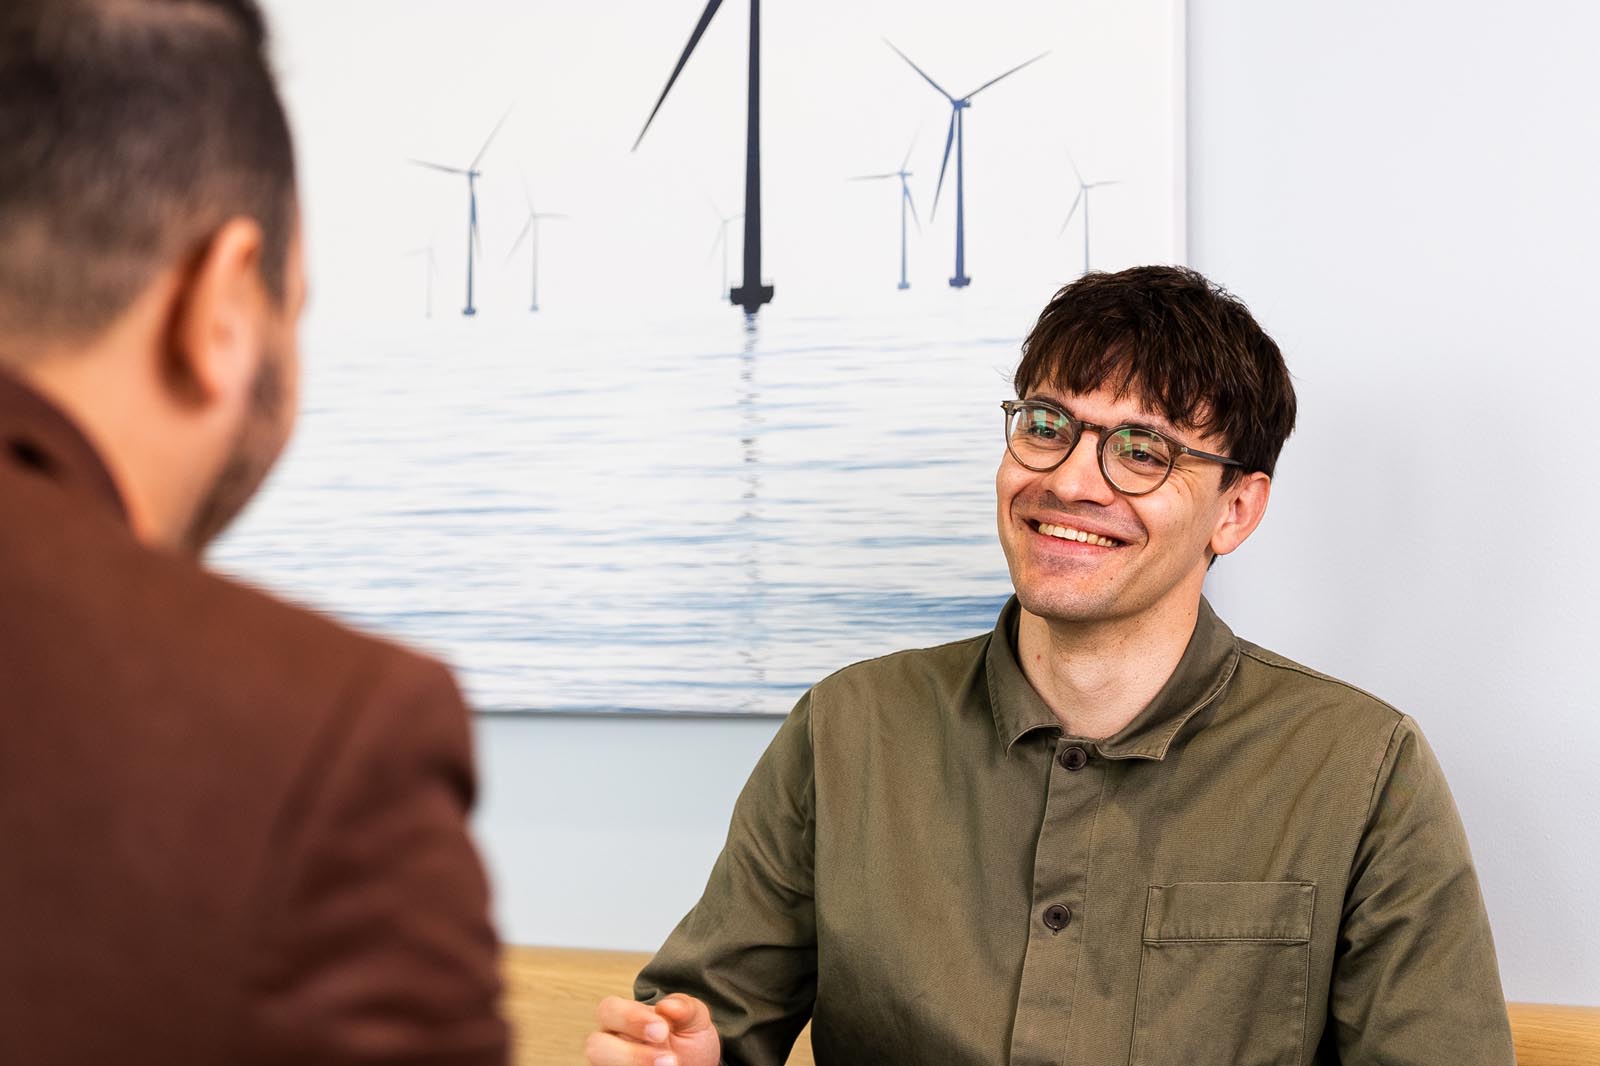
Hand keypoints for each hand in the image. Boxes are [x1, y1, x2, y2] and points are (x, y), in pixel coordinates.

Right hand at [585, 993, 721, 1065]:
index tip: (663, 1030)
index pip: (609, 1009)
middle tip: (668, 1060)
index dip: (631, 1019)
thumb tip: (667, 1005)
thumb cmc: (689, 1042)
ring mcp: (611, 1065)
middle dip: (630, 1054)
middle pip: (595, 1045)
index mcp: (624, 1017)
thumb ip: (685, 1008)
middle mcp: (611, 1043)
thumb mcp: (694, 1021)